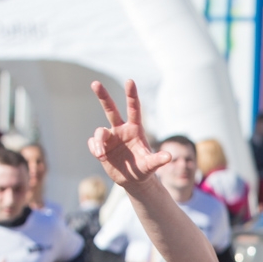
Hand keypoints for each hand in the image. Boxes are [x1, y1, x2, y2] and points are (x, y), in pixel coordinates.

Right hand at [88, 80, 171, 194]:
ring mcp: (110, 138)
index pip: (133, 109)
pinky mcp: (100, 147)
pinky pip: (93, 143)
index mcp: (135, 129)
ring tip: (101, 155)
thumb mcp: (151, 165)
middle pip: (110, 109)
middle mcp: (121, 129)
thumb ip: (158, 160)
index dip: (131, 95)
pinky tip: (101, 156)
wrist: (132, 179)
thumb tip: (169, 157)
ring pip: (99, 132)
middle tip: (95, 83)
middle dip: (103, 96)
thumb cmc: (144, 169)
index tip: (130, 81)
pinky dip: (95, 149)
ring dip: (99, 142)